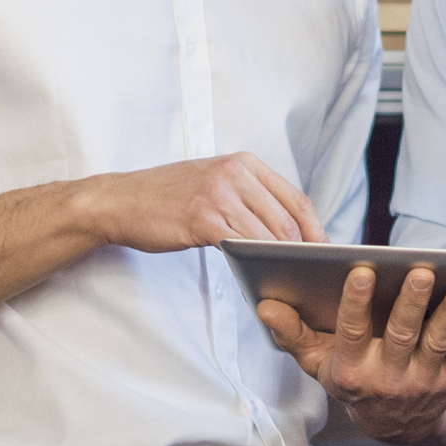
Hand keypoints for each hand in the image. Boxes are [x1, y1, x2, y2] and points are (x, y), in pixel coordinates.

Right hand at [70, 153, 323, 252]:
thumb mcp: (213, 182)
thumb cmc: (166, 198)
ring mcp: (219, 195)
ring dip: (281, 263)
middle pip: (288, 220)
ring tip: (288, 281)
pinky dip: (254, 264)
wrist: (120, 201)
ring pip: (269, 236)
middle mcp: (236, 174)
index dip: (316, 229)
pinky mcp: (203, 219)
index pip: (297, 198)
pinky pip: (242, 246)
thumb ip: (248, 198)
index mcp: (244, 163)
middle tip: (310, 275)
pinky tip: (256, 277)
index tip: (324, 252)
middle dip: (304, 252)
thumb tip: (286, 231)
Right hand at [258, 265, 445, 445]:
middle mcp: (386, 379)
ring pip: (440, 343)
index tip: (363, 271)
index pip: (352, 332)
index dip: (356, 302)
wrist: (394, 426)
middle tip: (422, 271)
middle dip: (413, 303)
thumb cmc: (351, 378)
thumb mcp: (317, 363)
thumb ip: (293, 334)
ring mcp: (421, 383)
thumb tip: (265, 306)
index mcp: (350, 371)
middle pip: (402, 336)